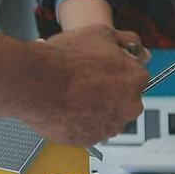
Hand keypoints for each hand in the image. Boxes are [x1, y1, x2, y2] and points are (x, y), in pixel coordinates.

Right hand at [22, 24, 149, 146]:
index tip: (103, 71)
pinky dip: (80, 123)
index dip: (117, 72)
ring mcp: (110, 126)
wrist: (36, 83)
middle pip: (125, 101)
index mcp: (136, 79)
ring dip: (96, 109)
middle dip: (110, 94)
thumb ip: (127, 41)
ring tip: (73, 96)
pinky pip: (89, 131)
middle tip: (87, 83)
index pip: (136, 78)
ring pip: (107, 118)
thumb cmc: (65, 60)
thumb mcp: (102, 33)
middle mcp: (129, 106)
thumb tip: (137, 48)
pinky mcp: (90, 140)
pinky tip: (67, 108)